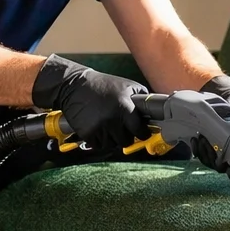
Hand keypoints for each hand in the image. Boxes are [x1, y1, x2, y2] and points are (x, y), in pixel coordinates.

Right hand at [32, 55, 149, 153]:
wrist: (74, 86)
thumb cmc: (103, 85)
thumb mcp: (127, 86)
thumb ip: (142, 99)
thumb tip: (155, 111)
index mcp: (125, 108)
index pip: (140, 131)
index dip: (143, 133)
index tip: (143, 133)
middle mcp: (113, 120)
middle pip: (126, 141)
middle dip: (126, 135)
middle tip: (121, 127)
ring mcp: (99, 128)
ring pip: (112, 145)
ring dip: (112, 138)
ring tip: (107, 124)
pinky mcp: (87, 134)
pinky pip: (99, 145)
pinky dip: (100, 140)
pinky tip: (98, 128)